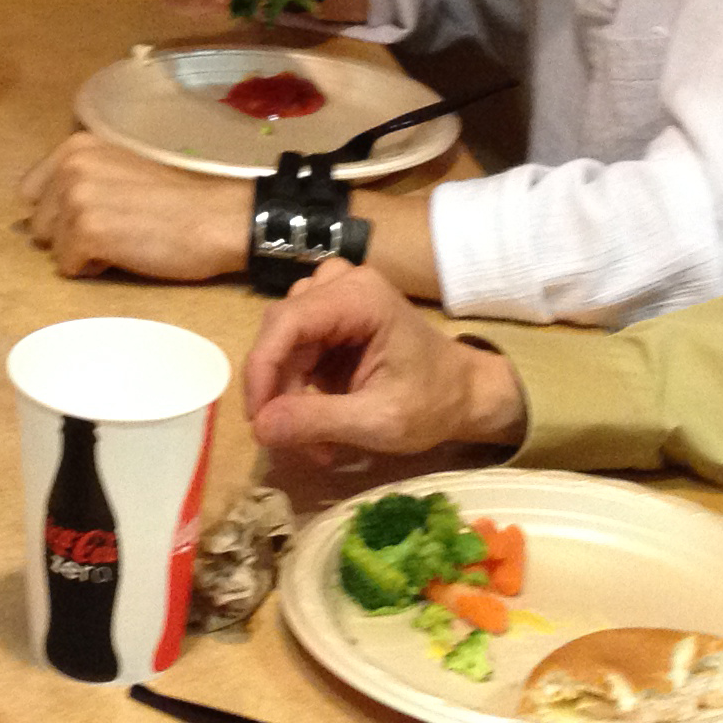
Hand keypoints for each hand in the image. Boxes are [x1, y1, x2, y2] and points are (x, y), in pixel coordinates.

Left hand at [18, 132, 252, 280]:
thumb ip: (81, 179)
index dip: (59, 213)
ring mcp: (76, 199)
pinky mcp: (87, 232)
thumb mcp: (117, 171)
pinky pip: (68, 267)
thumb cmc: (174, 200)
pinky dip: (94, 269)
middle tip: (117, 227)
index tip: (96, 213)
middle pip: (38, 224)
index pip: (30, 193)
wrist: (215, 218)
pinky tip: (126, 254)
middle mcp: (70, 167)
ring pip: (52, 248)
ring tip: (123, 239)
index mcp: (75, 147)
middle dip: (69, 234)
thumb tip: (41, 212)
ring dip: (83, 252)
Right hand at [243, 259, 527, 457]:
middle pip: (281, 331)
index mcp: (360, 296)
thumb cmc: (433, 403)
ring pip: (282, 342)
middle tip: (288, 437)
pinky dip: (297, 389)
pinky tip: (317, 422)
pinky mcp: (330, 321)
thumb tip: (260, 429)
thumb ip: (318, 421)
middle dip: (278, 388)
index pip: (287, 321)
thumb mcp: (378, 421)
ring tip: (313, 436)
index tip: (258, 419)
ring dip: (287, 391)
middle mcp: (343, 285)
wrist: (464, 396)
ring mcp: (336, 299)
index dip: (262, 369)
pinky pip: (293, 350)